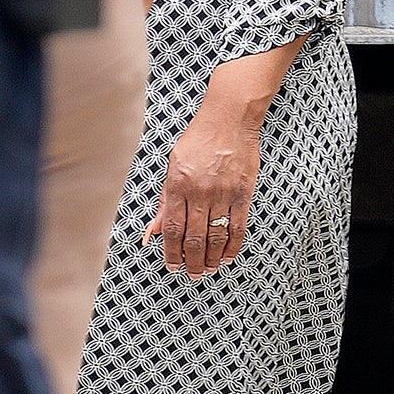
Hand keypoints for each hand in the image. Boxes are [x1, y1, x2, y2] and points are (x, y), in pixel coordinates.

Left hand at [150, 85, 265, 276]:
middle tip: (193, 274)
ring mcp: (223, 193)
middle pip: (194, 238)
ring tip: (209, 269)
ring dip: (212, 258)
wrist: (229, 118)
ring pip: (216, 236)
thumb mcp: (173, 166)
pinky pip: (238, 226)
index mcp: (178, 186)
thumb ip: (163, 202)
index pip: (173, 229)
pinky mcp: (243, 192)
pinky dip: (233, 245)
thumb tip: (151, 232)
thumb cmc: (198, 140)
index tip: (173, 266)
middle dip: (192, 262)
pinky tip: (228, 255)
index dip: (171, 253)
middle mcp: (200, 192)